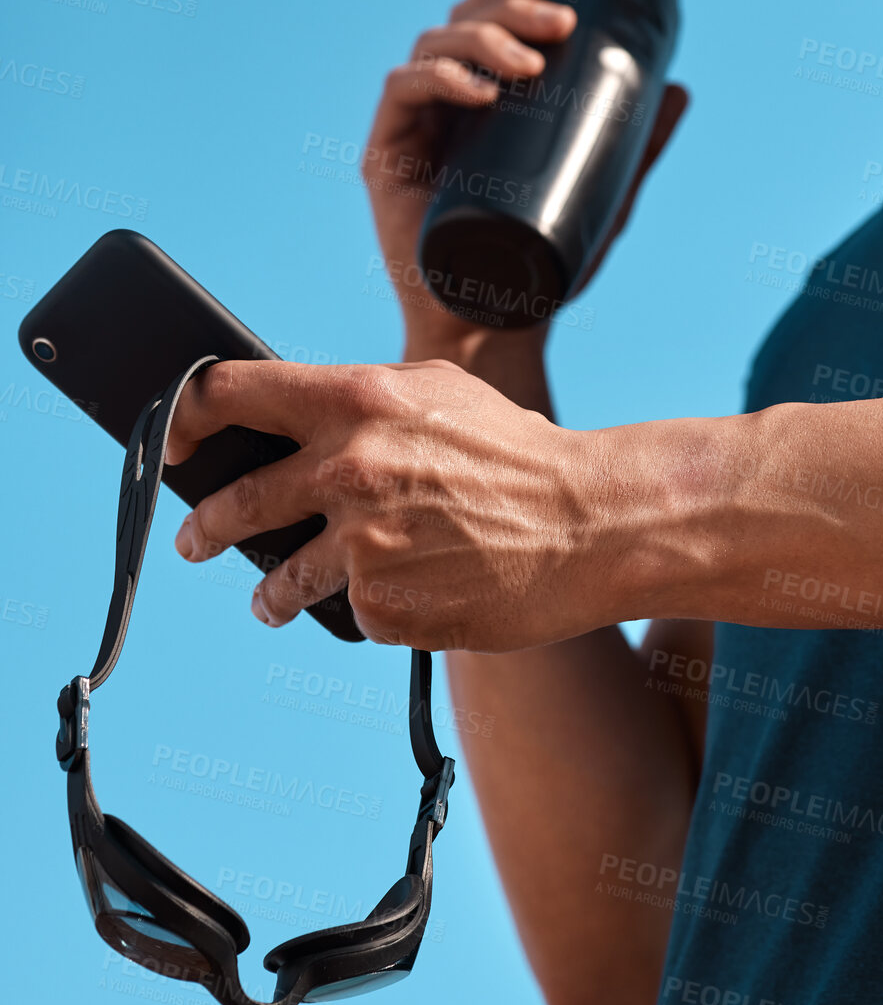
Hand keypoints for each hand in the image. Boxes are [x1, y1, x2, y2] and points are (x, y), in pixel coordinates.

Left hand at [166, 359, 614, 650]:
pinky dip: (366, 608)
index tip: (171, 443)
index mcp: (356, 402)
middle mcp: (346, 471)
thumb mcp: (440, 393)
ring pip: (278, 579)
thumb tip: (296, 412)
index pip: (228, 396)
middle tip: (196, 540)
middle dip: (205, 529)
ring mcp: (362, 546)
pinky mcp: (385, 609)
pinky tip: (402, 596)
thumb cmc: (522, 453)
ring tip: (272, 601)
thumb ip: (361, 400)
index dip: (183, 418)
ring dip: (270, 592)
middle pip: (232, 503)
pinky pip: (350, 611)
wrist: (590, 527)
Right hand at [362, 0, 687, 367]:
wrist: (497, 331)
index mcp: (482, 106)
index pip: (486, 26)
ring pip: (432, 49)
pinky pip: (401, 96)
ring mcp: (413, 130)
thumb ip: (634, 148)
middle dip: (508, 10)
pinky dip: (438, 82)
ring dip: (480, 40)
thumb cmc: (541, 271)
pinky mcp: (385, 159)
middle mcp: (442, 108)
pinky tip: (479, 92)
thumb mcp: (602, 201)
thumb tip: (679, 88)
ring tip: (530, 63)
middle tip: (560, 23)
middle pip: (461, 25)